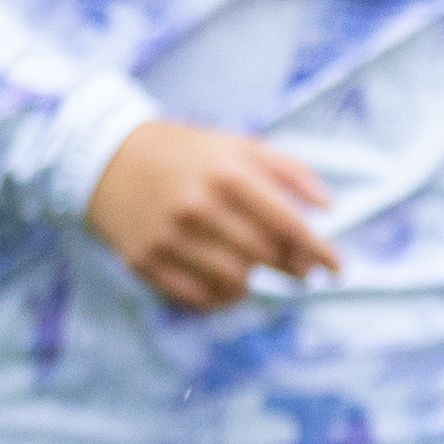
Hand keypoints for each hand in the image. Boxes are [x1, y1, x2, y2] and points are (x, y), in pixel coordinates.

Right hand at [84, 120, 338, 312]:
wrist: (107, 158)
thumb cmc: (187, 153)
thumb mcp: (238, 146)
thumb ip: (289, 170)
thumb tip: (328, 206)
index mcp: (226, 174)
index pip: (287, 223)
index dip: (319, 249)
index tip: (337, 266)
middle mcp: (197, 206)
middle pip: (264, 255)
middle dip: (292, 268)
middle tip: (302, 271)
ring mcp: (168, 236)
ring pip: (234, 281)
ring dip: (256, 281)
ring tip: (257, 270)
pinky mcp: (144, 261)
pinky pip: (198, 297)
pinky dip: (222, 297)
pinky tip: (227, 283)